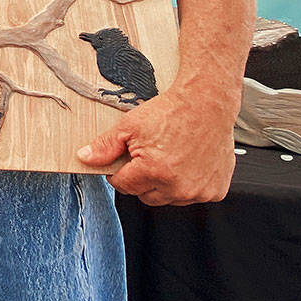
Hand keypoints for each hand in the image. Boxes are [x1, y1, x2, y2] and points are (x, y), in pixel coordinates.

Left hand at [75, 85, 236, 206]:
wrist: (208, 102)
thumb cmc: (171, 111)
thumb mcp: (130, 125)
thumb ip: (105, 146)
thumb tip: (84, 158)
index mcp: (155, 172)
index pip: (123, 186)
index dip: (120, 171)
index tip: (127, 158)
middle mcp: (178, 187)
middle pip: (145, 196)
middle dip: (142, 179)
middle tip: (149, 154)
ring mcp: (199, 191)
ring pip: (169, 198)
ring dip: (165, 184)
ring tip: (170, 156)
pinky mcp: (216, 191)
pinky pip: (192, 196)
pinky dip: (188, 184)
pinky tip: (188, 162)